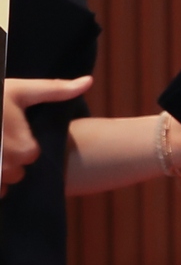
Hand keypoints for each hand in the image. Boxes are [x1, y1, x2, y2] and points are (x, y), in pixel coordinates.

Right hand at [2, 75, 91, 190]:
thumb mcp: (19, 90)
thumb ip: (55, 90)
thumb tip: (88, 81)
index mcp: (24, 149)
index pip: (30, 156)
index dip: (18, 143)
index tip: (4, 129)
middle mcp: (8, 167)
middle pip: (15, 172)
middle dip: (5, 158)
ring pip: (1, 182)